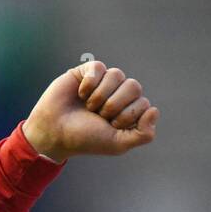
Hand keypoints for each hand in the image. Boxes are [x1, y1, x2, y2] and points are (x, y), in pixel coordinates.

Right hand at [22, 61, 158, 160]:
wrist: (56, 132)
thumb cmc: (87, 139)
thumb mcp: (118, 143)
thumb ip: (143, 134)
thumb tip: (154, 110)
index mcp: (130, 111)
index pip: (144, 104)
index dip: (127, 116)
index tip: (111, 126)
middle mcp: (119, 94)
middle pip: (134, 86)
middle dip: (115, 105)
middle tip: (100, 116)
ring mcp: (104, 82)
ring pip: (117, 75)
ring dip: (101, 95)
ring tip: (89, 106)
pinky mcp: (87, 72)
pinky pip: (99, 68)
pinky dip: (90, 83)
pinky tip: (81, 94)